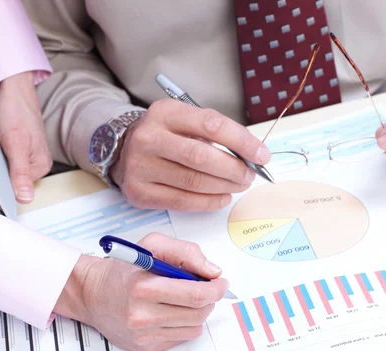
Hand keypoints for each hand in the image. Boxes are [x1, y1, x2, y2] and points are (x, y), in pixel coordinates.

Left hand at [0, 72, 52, 202]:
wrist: (13, 87)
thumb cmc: (15, 111)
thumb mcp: (14, 146)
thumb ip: (20, 173)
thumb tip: (25, 198)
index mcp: (41, 165)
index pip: (19, 187)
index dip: (3, 181)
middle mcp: (38, 160)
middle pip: (15, 177)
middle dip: (1, 169)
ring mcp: (31, 151)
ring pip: (10, 166)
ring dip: (0, 159)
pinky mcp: (23, 143)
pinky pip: (9, 155)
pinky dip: (0, 151)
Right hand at [54, 233, 228, 350]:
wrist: (92, 293)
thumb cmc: (124, 268)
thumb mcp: (153, 245)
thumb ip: (186, 252)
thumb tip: (212, 271)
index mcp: (144, 287)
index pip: (195, 294)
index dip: (215, 288)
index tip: (221, 281)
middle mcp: (142, 314)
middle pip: (198, 312)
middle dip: (211, 298)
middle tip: (210, 288)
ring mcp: (143, 334)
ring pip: (194, 327)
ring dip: (200, 311)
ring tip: (188, 298)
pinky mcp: (144, 347)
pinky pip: (181, 338)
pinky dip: (185, 324)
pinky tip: (174, 311)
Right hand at [110, 99, 270, 210]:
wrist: (123, 150)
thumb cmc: (166, 136)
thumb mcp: (185, 122)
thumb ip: (215, 134)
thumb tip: (252, 155)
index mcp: (165, 113)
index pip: (211, 125)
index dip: (241, 141)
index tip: (262, 155)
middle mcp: (149, 138)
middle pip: (201, 157)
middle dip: (234, 169)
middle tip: (250, 175)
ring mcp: (141, 166)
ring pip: (193, 182)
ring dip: (224, 187)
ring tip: (239, 185)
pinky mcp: (139, 191)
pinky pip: (182, 201)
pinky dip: (208, 202)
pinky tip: (222, 197)